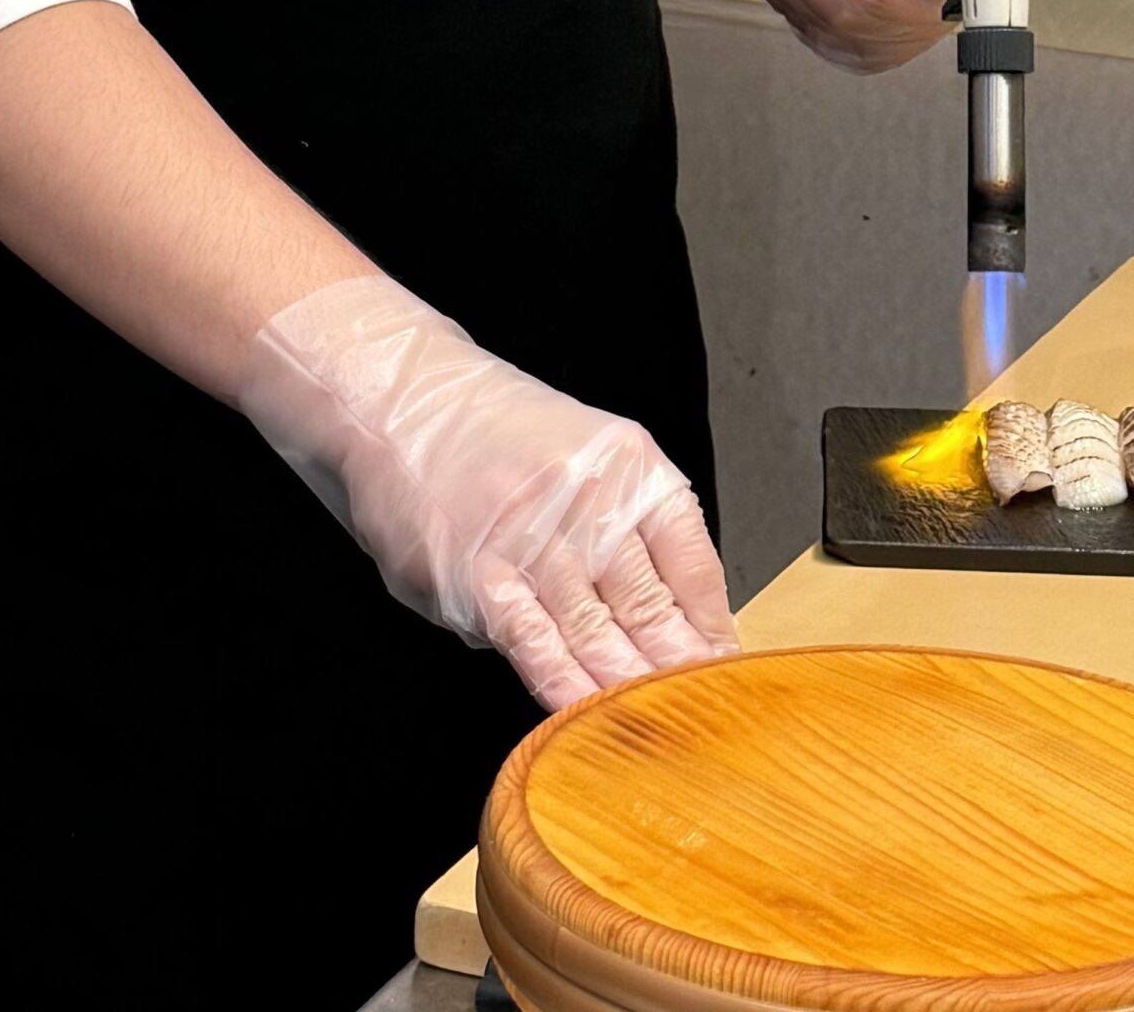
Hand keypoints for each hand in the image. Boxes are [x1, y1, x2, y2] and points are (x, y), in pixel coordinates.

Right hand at [238, 274, 738, 709]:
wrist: (406, 400)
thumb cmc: (499, 433)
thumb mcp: (590, 453)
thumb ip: (629, 523)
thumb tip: (671, 610)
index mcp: (632, 468)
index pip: (693, 563)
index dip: (712, 628)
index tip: (727, 672)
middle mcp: (590, 502)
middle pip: (650, 605)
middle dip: (678, 670)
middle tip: (704, 718)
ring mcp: (532, 539)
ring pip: (596, 632)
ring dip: (628, 688)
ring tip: (656, 731)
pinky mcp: (475, 576)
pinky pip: (534, 644)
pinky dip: (564, 687)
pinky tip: (589, 718)